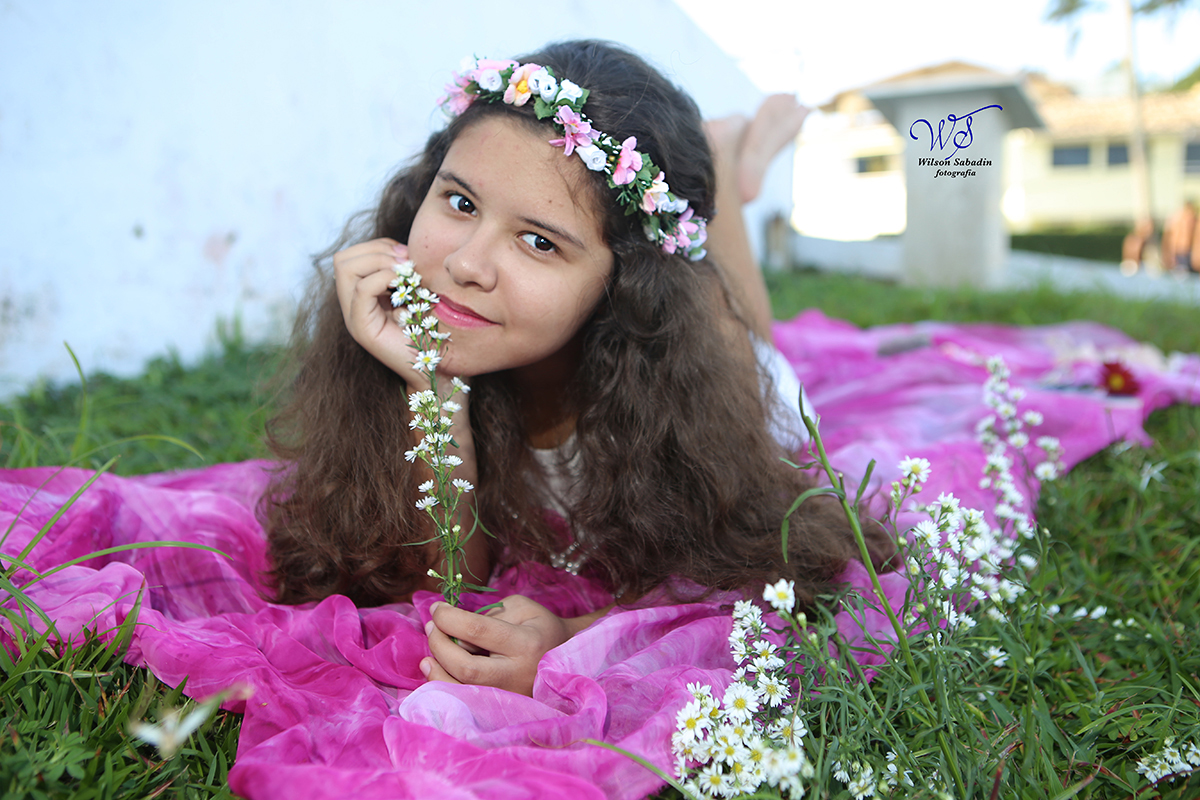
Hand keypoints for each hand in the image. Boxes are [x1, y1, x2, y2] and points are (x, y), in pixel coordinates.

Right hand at [333, 238, 429, 386]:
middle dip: (376, 251)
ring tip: (406, 275)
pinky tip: (404, 286)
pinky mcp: (362, 329)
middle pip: (342, 259)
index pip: (352, 255)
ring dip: (380, 262)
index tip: (408, 257)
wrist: (438, 368)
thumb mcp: (417, 292)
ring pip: (345, 269)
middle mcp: (352, 305)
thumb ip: (405, 272)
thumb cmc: (433, 330)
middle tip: (406, 264)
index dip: (379, 246)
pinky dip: (384, 278)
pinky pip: (362, 289)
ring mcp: (354, 318)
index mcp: (363, 295)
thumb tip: (404, 251)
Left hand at [420, 596, 571, 695]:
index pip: (477, 630)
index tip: (436, 608)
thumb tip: (451, 625)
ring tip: (429, 653)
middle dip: (439, 644)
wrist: (565, 660)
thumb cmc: (539, 627)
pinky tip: (435, 669)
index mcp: (526, 644)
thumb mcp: (520, 608)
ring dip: (436, 670)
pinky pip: (462, 700)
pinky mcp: (500, 708)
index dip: (449, 617)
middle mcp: (517, 675)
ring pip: (460, 691)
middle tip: (432, 627)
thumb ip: (487, 614)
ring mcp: (509, 697)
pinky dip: (442, 684)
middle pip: (465, 667)